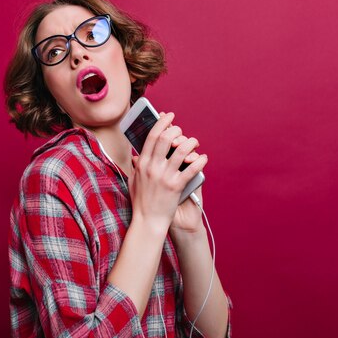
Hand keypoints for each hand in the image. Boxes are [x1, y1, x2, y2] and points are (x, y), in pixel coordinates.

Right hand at [128, 113, 206, 232]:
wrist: (147, 221)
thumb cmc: (141, 202)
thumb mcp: (134, 181)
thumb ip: (137, 167)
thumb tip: (137, 156)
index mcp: (142, 164)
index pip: (152, 136)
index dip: (162, 122)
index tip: (169, 116)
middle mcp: (152, 167)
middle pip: (166, 138)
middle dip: (176, 130)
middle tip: (181, 130)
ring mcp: (164, 176)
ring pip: (181, 151)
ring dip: (190, 143)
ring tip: (194, 142)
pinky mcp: (175, 186)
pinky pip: (191, 169)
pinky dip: (199, 161)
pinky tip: (203, 159)